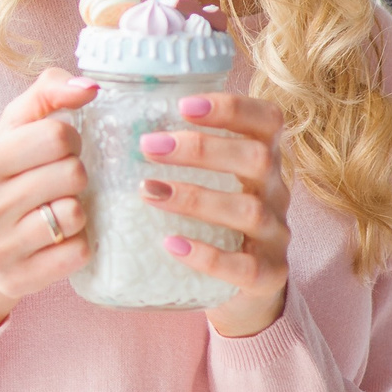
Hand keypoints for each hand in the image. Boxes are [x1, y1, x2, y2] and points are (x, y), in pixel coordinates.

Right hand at [0, 68, 98, 329]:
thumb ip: (46, 95)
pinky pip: (77, 252)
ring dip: (78, 210)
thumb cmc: (1, 178)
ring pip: (75, 213)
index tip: (58, 150)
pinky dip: (78, 243)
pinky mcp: (17, 279)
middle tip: (59, 182)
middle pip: (71, 173)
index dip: (70, 139)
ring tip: (57, 209)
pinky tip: (59, 239)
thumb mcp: (11, 131)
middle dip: (75, 174)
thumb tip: (89, 87)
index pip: (56, 134)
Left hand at [140, 91, 289, 338]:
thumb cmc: (212, 219)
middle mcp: (276, 192)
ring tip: (148, 192)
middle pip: (257, 159)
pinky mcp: (269, 276)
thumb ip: (179, 151)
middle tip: (148, 146)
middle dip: (201, 148)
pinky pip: (246, 267)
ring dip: (196, 197)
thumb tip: (114, 115)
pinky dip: (208, 256)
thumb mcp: (209, 179)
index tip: (184, 105)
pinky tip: (171, 245)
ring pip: (248, 210)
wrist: (242, 286)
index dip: (232, 108)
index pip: (267, 120)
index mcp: (264, 160)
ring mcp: (275, 235)